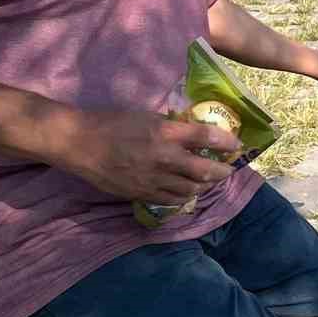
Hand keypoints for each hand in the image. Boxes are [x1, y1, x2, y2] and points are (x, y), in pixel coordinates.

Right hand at [65, 108, 239, 203]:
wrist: (80, 143)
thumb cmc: (112, 123)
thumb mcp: (146, 116)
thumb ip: (171, 127)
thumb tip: (193, 133)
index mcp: (164, 132)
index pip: (205, 138)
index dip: (226, 142)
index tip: (237, 145)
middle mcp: (163, 158)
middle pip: (204, 170)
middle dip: (222, 171)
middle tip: (229, 169)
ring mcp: (152, 179)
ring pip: (190, 189)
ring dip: (205, 185)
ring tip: (211, 181)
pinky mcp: (141, 194)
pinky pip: (171, 200)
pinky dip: (185, 197)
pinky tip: (189, 193)